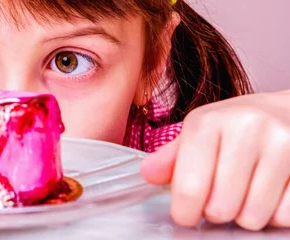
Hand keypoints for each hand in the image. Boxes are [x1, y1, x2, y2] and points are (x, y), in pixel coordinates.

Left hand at [141, 91, 289, 230]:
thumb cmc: (238, 127)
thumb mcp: (201, 132)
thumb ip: (173, 157)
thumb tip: (149, 174)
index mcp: (208, 121)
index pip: (188, 188)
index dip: (184, 212)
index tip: (186, 214)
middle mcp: (246, 127)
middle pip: (220, 208)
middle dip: (218, 212)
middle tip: (222, 197)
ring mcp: (283, 143)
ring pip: (253, 216)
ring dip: (248, 215)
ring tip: (248, 192)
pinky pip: (285, 215)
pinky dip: (277, 214)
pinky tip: (273, 192)